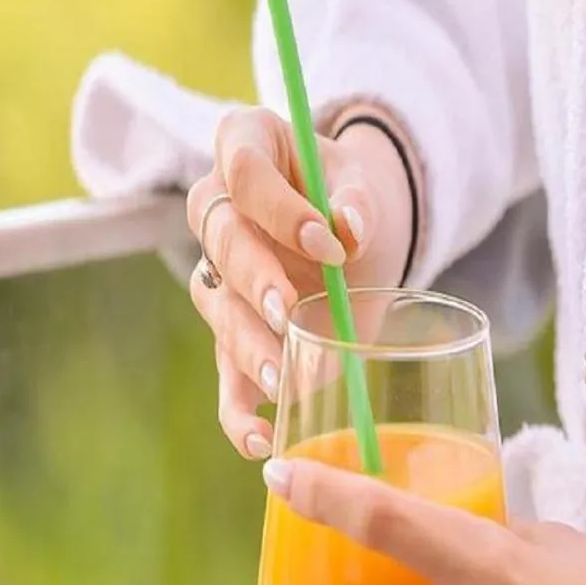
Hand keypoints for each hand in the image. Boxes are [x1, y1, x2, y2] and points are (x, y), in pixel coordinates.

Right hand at [187, 107, 414, 459]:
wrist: (361, 238)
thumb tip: (349, 227)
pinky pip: (225, 373)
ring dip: (249, 345)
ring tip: (283, 379)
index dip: (276, 206)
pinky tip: (261, 437)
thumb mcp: (367, 190)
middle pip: (220, 240)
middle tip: (288, 310)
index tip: (324, 239)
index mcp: (246, 147)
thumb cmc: (358, 201)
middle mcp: (218, 207)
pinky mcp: (234, 332)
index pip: (243, 169)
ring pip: (219, 307)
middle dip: (254, 279)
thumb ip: (360, 204)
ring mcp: (218, 273)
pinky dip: (239, 411)